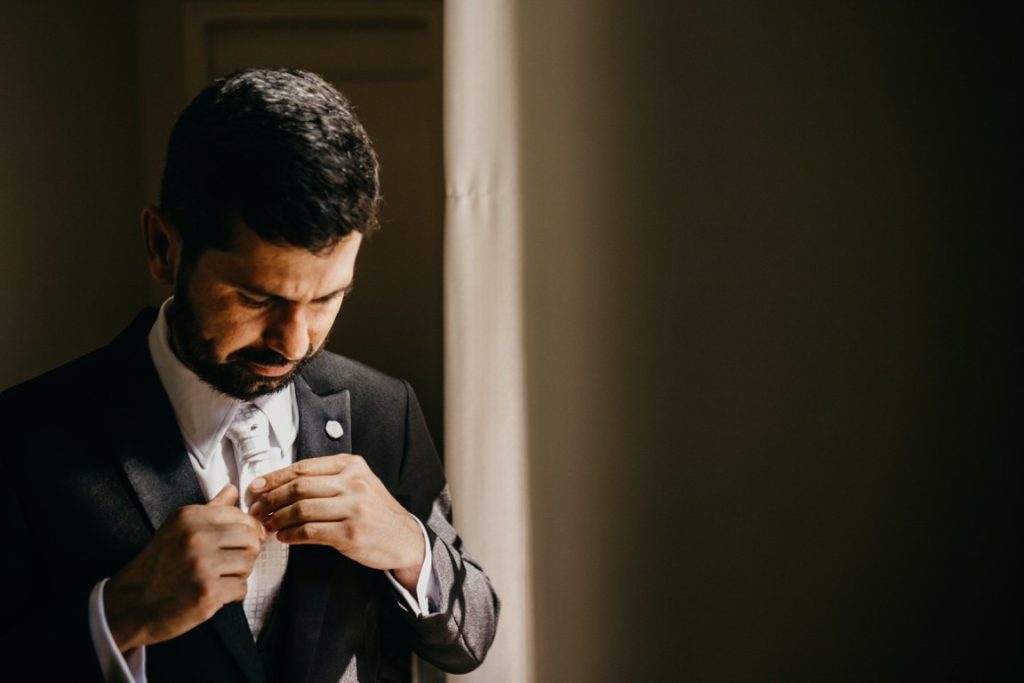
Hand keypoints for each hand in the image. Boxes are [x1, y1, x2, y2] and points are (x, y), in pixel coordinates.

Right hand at [104, 485, 264, 651]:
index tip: (241, 540)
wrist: (130, 605)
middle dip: (247, 551)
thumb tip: (232, 490)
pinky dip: (233, 593)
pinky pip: (241, 588)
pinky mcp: (207, 592)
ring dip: (240, 573)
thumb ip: (209, 509)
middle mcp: (196, 537)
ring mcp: (202, 565)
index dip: (247, 530)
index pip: (241, 516)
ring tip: (222, 576)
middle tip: (233, 561)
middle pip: (251, 538)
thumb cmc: (155, 567)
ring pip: (249, 563)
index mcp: (190, 517)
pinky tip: (216, 592)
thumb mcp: (177, 529)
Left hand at [248, 454, 423, 590]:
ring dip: (277, 518)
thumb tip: (281, 482)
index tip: (256, 487)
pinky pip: (311, 532)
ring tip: (267, 525)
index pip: (303, 467)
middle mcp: (353, 483)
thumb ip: (327, 478)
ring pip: (301, 509)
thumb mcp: (358, 483)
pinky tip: (284, 537)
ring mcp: (354, 508)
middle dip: (271, 498)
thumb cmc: (375, 511)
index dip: (274, 477)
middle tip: (255, 509)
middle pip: (299, 486)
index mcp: (351, 465)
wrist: (404, 537)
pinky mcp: (351, 533)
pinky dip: (291, 535)